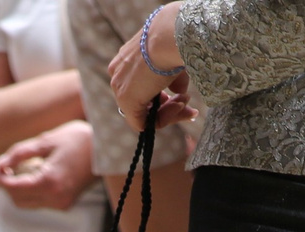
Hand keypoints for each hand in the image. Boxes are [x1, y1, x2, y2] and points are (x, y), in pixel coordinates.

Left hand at [0, 121, 96, 211]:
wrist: (108, 148)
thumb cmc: (78, 139)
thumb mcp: (46, 140)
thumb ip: (18, 154)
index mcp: (49, 182)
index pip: (13, 188)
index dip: (0, 177)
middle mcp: (55, 198)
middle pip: (17, 200)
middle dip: (8, 184)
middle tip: (7, 166)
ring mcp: (62, 204)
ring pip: (27, 203)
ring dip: (19, 188)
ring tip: (25, 167)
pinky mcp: (66, 204)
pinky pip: (40, 202)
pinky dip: (32, 190)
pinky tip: (39, 173)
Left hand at [107, 5, 197, 130]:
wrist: (167, 36)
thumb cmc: (172, 42)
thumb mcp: (172, 62)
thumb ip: (174, 80)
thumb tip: (180, 93)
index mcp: (125, 61)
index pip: (141, 87)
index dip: (162, 96)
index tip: (180, 95)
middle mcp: (118, 74)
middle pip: (142, 101)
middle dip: (167, 106)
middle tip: (185, 102)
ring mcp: (119, 88)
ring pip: (143, 113)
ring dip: (169, 112)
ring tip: (185, 101)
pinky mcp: (126, 101)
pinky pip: (143, 123)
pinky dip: (164, 119)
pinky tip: (180, 106)